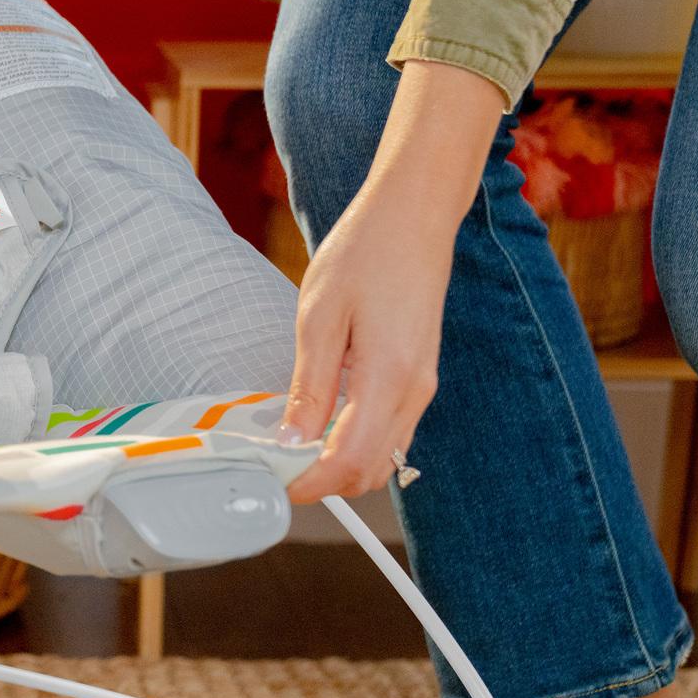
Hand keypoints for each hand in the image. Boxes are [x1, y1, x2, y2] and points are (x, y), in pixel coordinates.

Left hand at [280, 59, 505, 502]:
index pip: (350, 461)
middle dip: (323, 481)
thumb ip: (310, 387)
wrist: (415, 214)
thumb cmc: (366, 252)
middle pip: (370, 471)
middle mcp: (415, 391)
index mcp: (389, 377)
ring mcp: (422, 387)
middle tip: (277, 466)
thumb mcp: (320, 318)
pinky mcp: (420, 378)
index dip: (310, 483)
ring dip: (339, 464)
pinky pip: (390, 432)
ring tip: (292, 447)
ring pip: (382, 457)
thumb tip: (293, 442)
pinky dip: (356, 443)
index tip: (274, 482)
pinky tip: (322, 423)